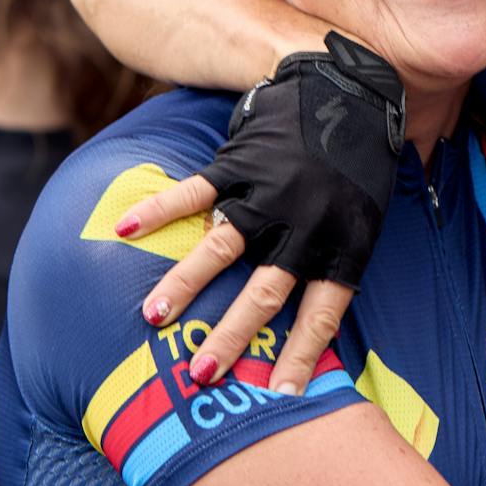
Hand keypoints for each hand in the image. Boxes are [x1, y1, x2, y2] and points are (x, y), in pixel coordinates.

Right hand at [113, 34, 403, 393]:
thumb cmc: (358, 163)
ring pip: (221, 249)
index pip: (320, 316)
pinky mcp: (241, 163)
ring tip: (152, 318)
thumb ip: (331, 260)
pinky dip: (156, 210)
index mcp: (342, 245)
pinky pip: (193, 193)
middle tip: (200, 375)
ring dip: (183, 286)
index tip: (276, 396)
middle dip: (229, 338)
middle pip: (263, 295)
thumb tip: (304, 316)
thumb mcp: (363, 216)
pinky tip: (123, 227)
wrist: (349, 90)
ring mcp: (269, 194)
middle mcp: (305, 226)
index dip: (298, 358)